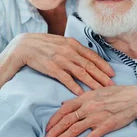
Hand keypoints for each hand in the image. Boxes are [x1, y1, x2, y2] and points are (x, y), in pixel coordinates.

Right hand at [0, 33, 114, 94]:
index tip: (112, 74)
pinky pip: (67, 79)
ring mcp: (61, 60)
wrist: (24, 46)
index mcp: (72, 44)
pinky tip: (83, 94)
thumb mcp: (60, 42)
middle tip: (112, 85)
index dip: (103, 65)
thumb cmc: (43, 45)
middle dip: (102, 76)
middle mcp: (69, 51)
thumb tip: (86, 56)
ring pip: (81, 73)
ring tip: (101, 91)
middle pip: (90, 66)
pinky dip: (76, 87)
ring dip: (93, 83)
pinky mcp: (52, 68)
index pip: (92, 56)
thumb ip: (73, 48)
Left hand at [43, 86, 136, 136]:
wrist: (136, 98)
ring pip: (75, 129)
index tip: (48, 127)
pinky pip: (92, 136)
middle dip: (55, 131)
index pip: (65, 109)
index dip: (55, 119)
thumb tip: (64, 104)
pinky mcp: (107, 126)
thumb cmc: (117, 94)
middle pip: (67, 120)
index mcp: (86, 98)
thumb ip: (81, 98)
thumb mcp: (97, 91)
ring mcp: (97, 117)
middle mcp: (89, 107)